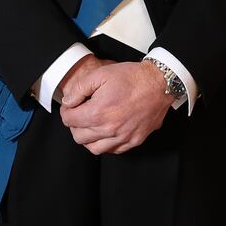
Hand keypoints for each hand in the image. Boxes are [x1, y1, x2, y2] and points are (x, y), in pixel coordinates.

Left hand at [58, 59, 174, 154]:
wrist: (159, 83)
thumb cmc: (131, 77)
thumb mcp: (100, 74)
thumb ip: (79, 89)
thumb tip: (68, 102)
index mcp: (98, 113)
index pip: (70, 120)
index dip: (66, 111)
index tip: (71, 106)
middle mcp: (110, 129)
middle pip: (79, 137)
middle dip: (74, 125)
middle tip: (79, 114)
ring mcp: (123, 137)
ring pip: (94, 148)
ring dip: (88, 138)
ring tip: (90, 125)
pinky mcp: (135, 140)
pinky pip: (113, 150)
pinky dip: (105, 144)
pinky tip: (106, 132)